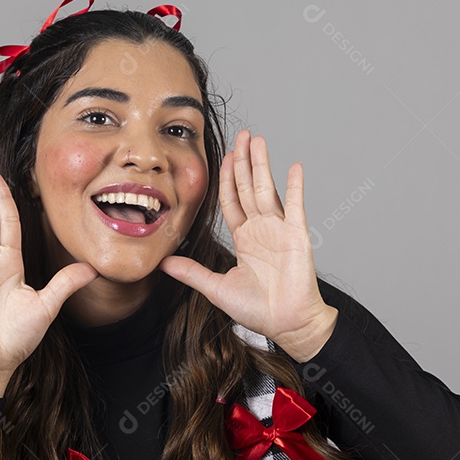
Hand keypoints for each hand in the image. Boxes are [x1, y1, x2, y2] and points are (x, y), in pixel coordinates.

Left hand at [158, 130, 336, 360]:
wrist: (287, 324)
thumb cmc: (258, 310)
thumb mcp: (217, 288)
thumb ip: (191, 273)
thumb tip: (163, 263)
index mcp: (244, 238)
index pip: (232, 200)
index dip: (226, 178)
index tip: (223, 156)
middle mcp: (262, 229)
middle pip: (248, 187)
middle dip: (243, 161)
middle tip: (241, 135)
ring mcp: (280, 230)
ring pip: (267, 189)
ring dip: (262, 165)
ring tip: (257, 140)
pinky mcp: (297, 236)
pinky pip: (295, 206)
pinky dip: (294, 186)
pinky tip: (293, 167)